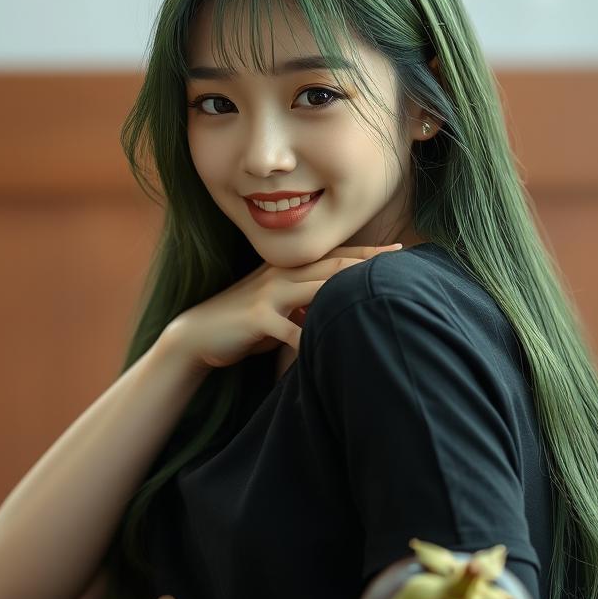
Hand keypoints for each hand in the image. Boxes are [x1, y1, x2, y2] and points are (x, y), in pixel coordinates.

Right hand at [170, 244, 402, 370]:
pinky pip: (289, 329)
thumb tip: (339, 311)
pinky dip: (308, 339)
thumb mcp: (280, 309)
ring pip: (314, 289)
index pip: (334, 256)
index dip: (366, 252)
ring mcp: (268, 295)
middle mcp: (281, 276)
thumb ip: (308, 305)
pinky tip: (329, 348)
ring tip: (374, 294)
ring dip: (344, 291)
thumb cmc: (245, 325)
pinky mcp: (257, 318)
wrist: (199, 334)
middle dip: (366, 262)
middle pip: (331, 266)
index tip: (398, 251)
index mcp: (289, 270)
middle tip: (398, 261)